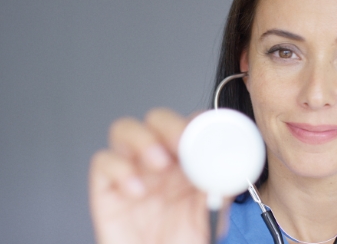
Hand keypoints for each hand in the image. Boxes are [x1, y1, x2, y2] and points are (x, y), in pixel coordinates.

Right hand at [89, 108, 212, 243]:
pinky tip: (137, 191)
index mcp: (186, 163)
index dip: (195, 122)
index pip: (188, 124)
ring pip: (124, 129)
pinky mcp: (106, 188)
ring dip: (142, 139)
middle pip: (156, 119)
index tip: (206, 133)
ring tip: (158, 163)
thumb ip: (221, 189)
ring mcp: (131, 171)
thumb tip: (233, 168)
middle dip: (169, 125)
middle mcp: (158, 162)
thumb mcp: (211, 215)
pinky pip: (102, 161)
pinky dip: (119, 169)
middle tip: (180, 143)